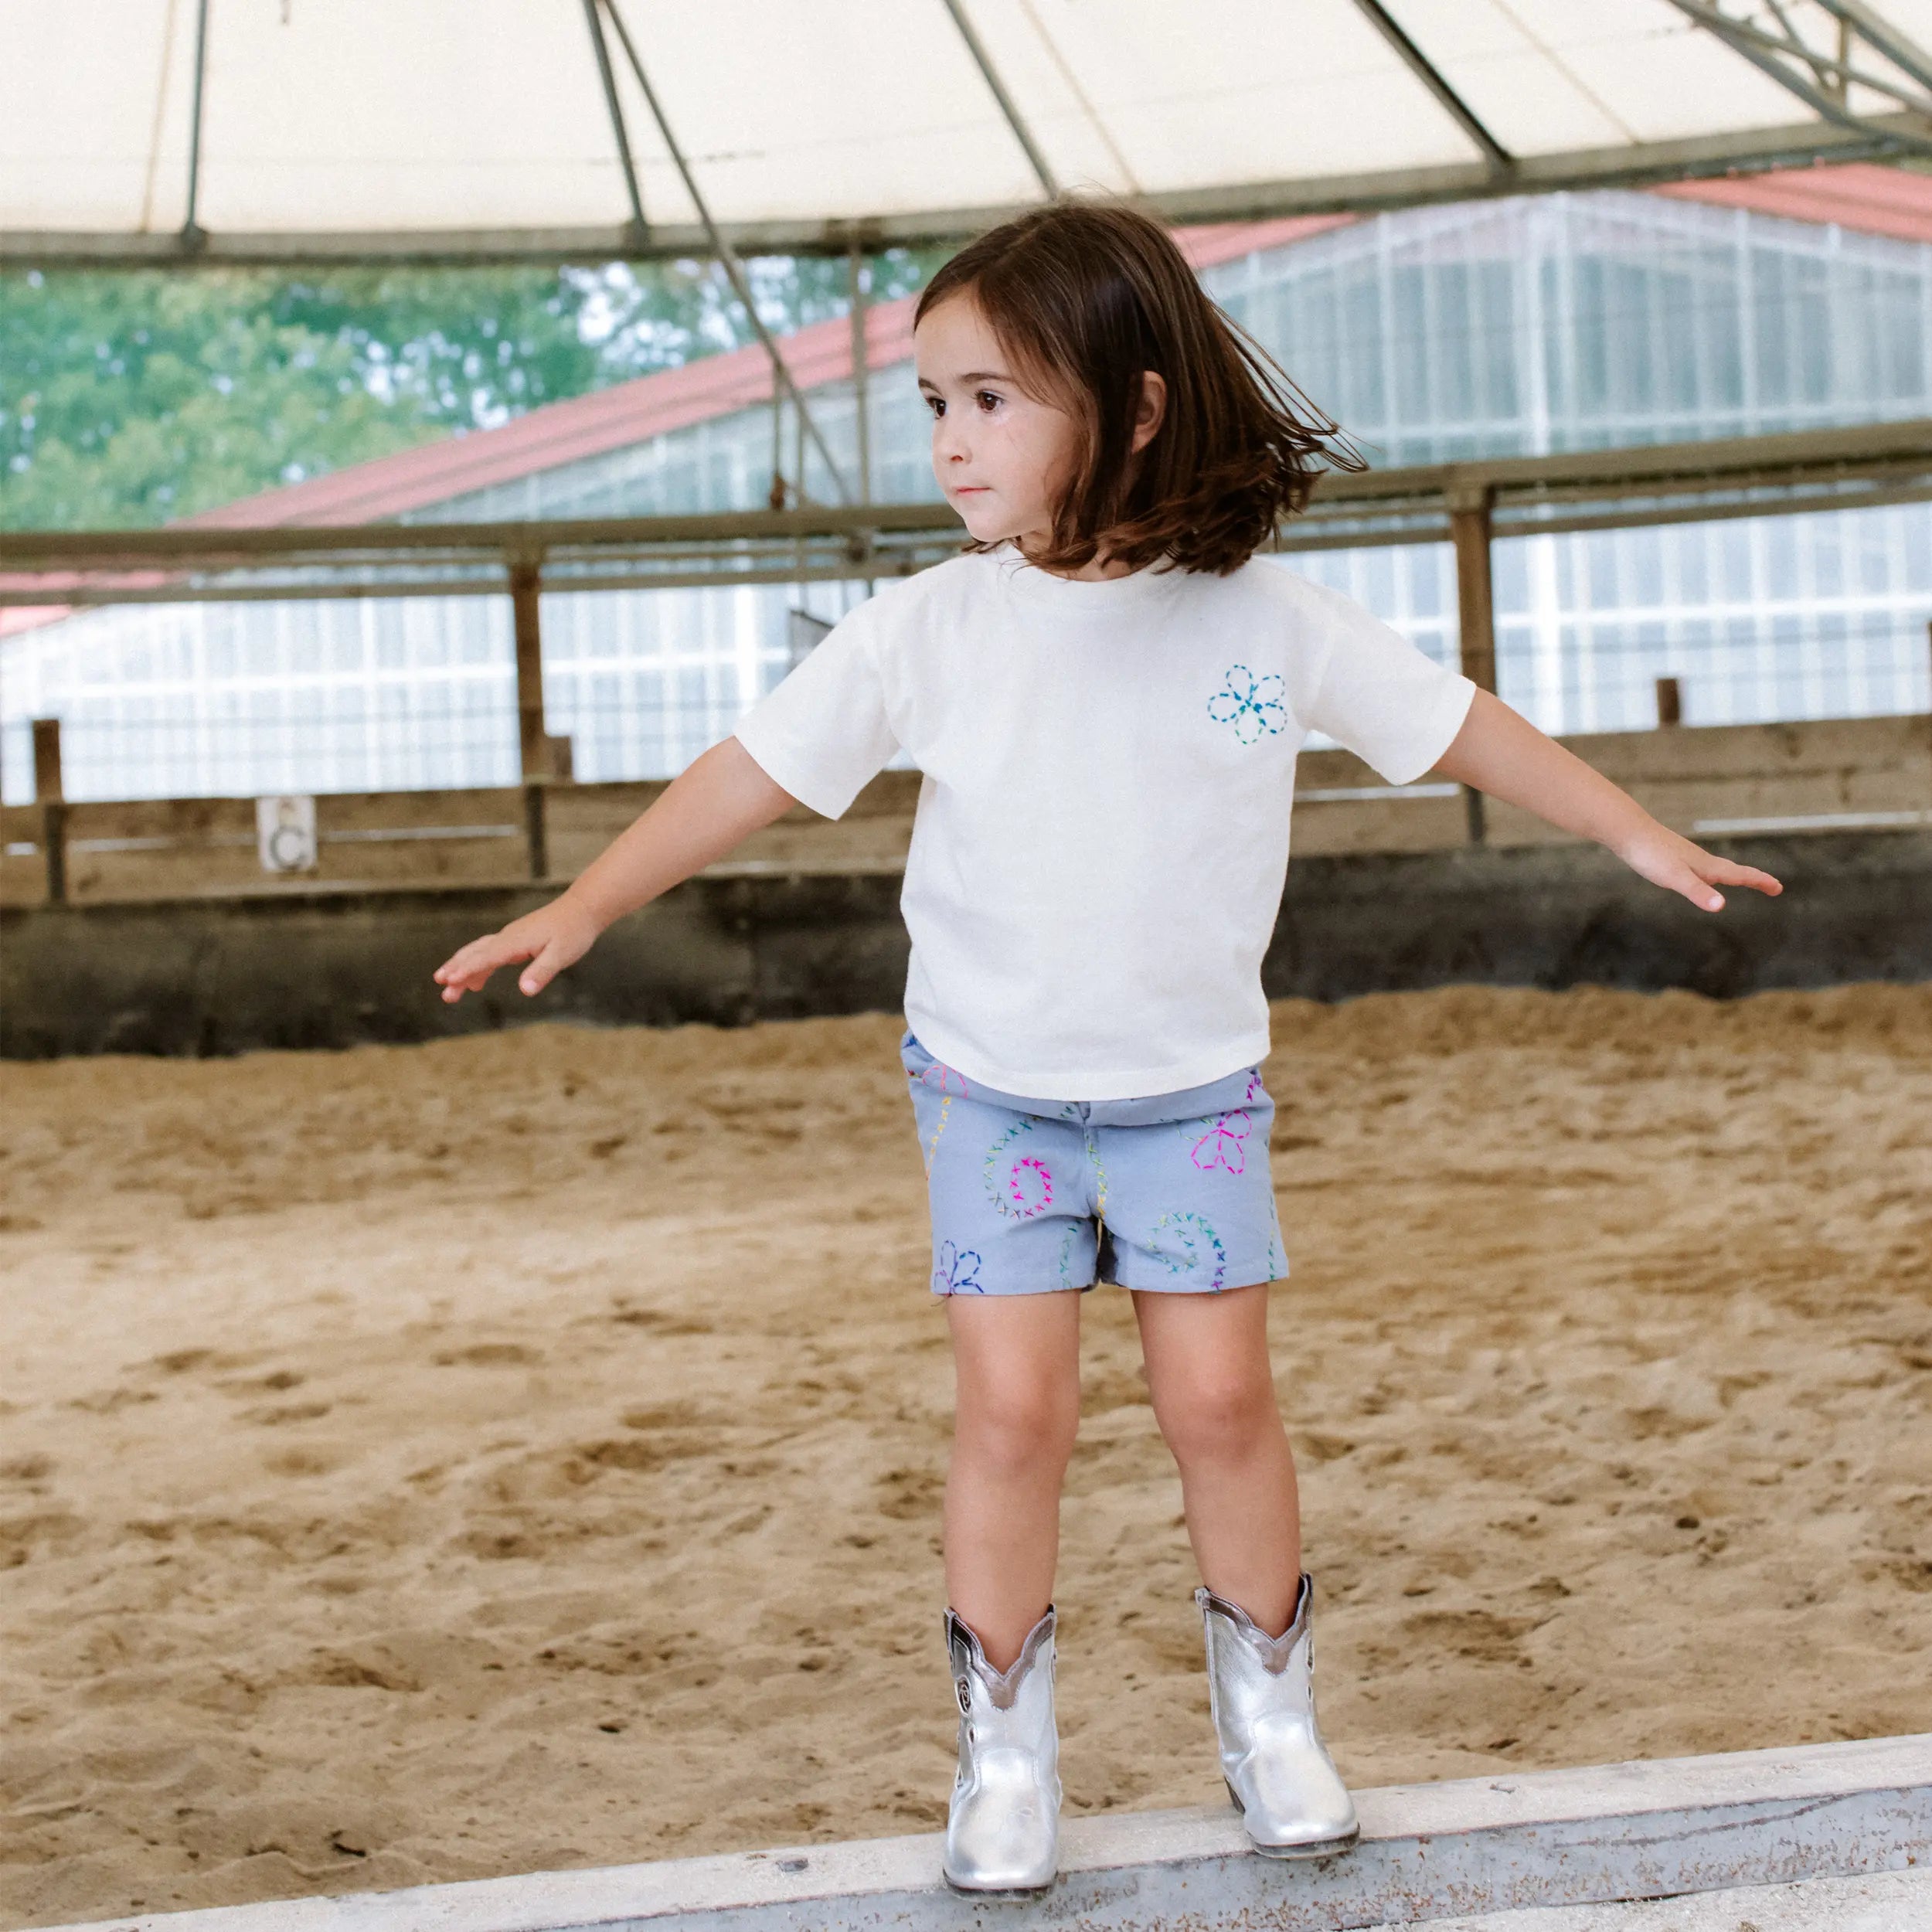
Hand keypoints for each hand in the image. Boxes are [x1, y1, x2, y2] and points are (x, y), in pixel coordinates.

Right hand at [432, 895, 602, 1002]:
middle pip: (475, 954)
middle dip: (456, 970)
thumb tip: (525, 990)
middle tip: (441, 986)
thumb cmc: (573, 932)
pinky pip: (489, 953)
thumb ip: (542, 972)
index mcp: (516, 942)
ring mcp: (510, 938)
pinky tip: (476, 982)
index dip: (467, 969)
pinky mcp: (515, 940)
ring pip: (478, 953)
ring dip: (463, 969)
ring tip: (450, 990)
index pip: (486, 957)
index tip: (449, 981)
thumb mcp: (562, 955)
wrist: (582, 909)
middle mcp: (508, 938)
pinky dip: (478, 966)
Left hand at [1614, 819, 1782, 912]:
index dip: (1760, 882)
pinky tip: (1698, 875)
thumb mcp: (1675, 878)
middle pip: (1733, 870)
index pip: (1740, 875)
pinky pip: (1698, 866)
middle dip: (1753, 879)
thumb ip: (1697, 892)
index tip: (1779, 888)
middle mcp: (1701, 860)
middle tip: (1771, 886)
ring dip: (1733, 875)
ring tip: (1741, 880)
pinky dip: (1709, 873)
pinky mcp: (1672, 856)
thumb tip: (1721, 906)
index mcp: (1706, 867)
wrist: (1627, 831)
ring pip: (1717, 867)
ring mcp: (1687, 857)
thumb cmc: (1651, 855)